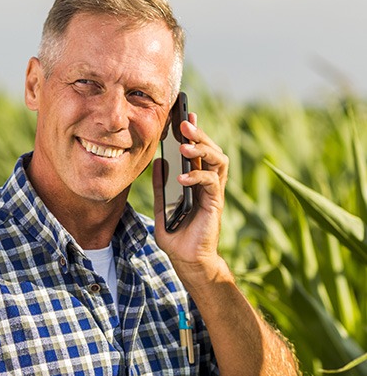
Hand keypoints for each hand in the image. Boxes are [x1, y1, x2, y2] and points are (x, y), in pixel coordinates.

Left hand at [152, 112, 228, 283]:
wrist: (187, 260)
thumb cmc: (176, 237)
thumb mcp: (161, 208)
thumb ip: (160, 187)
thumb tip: (158, 163)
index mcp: (195, 181)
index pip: (196, 151)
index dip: (193, 132)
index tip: (183, 115)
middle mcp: (207, 183)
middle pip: (209, 149)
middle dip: (198, 133)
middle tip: (184, 122)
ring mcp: (213, 192)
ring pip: (217, 160)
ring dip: (202, 149)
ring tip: (185, 145)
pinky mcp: (215, 203)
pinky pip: (210, 182)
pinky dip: (197, 176)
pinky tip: (182, 177)